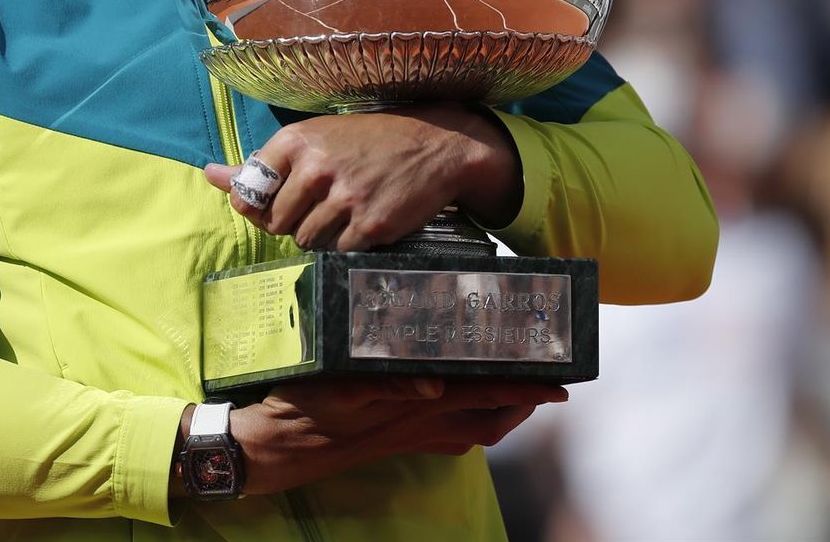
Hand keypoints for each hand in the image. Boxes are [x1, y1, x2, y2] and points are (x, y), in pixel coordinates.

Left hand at [202, 105, 521, 249]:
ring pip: (306, 240)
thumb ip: (260, 163)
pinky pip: (338, 251)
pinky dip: (347, 243)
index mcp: (296, 141)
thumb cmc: (367, 140)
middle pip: (275, 223)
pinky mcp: (370, 226)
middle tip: (322, 203)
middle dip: (293, 222)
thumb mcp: (313, 138)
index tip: (284, 197)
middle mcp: (317, 168)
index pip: (251, 193)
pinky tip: (363, 220)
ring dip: (321, 234)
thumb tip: (209, 175)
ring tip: (345, 209)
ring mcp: (345, 198)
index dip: (264, 203)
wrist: (435, 144)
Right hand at [231, 376, 566, 494]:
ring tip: (516, 391)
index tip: (561, 384)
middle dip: (522, 400)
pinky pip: (443, 437)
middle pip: (487, 417)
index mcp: (413, 408)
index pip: (482, 395)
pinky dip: (463, 421)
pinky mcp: (389, 440)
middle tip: (547, 379)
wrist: (267, 450)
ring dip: (499, 412)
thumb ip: (389, 384)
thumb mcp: (341, 389)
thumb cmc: (302, 411)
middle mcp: (417, 425)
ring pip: (470, 431)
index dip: (524, 389)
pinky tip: (457, 403)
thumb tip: (434, 385)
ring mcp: (405, 436)